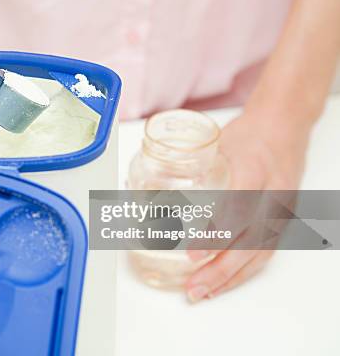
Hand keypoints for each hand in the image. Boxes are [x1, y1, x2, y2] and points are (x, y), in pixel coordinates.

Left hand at [185, 110, 307, 302]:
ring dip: (228, 277)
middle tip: (192, 283)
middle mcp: (272, 193)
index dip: (215, 234)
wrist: (283, 130)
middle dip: (219, 267)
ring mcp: (281, 210)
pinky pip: (265, 253)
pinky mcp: (282, 222)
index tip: (192, 253)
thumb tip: (138, 183)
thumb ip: (187, 166)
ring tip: (201, 292)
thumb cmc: (246, 136)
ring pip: (259, 252)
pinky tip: (221, 284)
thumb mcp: (216, 144)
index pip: (236, 207)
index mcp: (252, 168)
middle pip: (250, 239)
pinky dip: (242, 273)